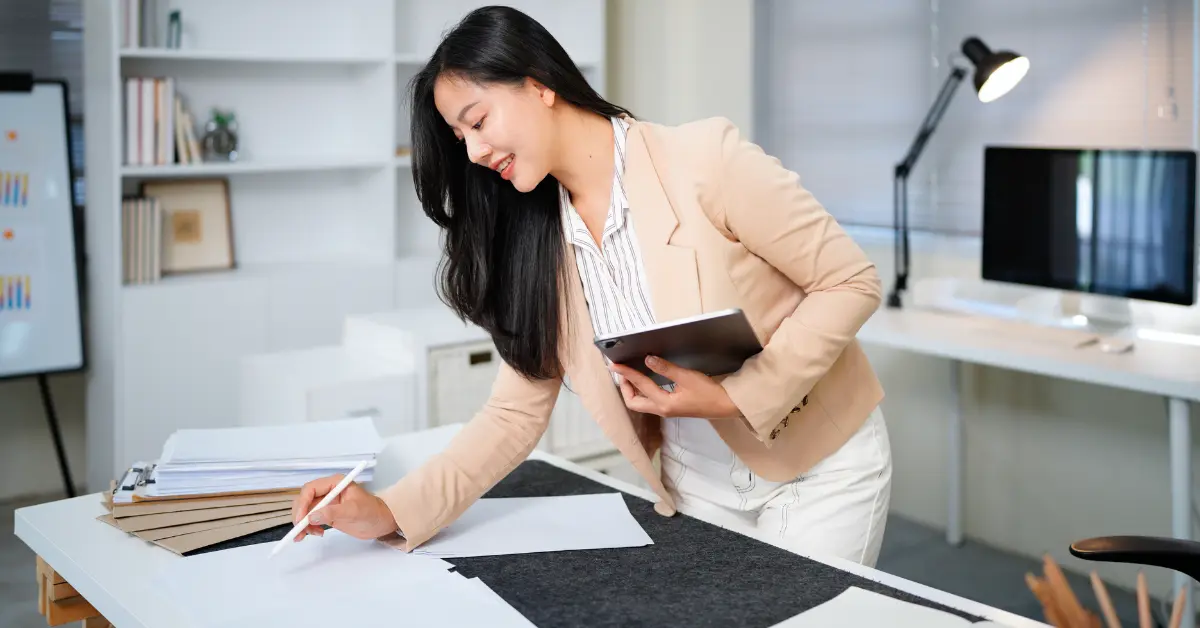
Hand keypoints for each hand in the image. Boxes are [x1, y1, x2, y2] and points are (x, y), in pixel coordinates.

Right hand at [289, 474, 398, 541]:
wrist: (381, 523)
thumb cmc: (372, 512)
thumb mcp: (354, 512)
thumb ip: (333, 513)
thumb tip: (312, 517)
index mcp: (335, 483)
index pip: (310, 489)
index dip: (303, 504)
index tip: (301, 520)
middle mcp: (328, 491)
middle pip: (304, 500)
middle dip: (299, 515)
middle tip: (299, 532)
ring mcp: (327, 503)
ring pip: (305, 511)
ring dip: (302, 523)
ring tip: (307, 536)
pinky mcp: (327, 514)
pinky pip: (311, 519)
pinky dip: (308, 527)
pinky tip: (316, 533)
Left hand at [609, 356, 741, 419]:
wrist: (724, 406)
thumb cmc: (708, 392)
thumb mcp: (687, 377)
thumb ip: (666, 369)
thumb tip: (648, 359)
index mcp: (664, 403)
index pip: (640, 385)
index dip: (626, 373)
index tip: (615, 365)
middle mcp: (662, 410)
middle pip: (633, 402)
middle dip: (624, 387)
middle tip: (621, 372)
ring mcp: (666, 410)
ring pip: (640, 403)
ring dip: (632, 390)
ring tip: (629, 375)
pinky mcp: (671, 408)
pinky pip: (649, 401)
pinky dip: (642, 391)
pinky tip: (645, 381)